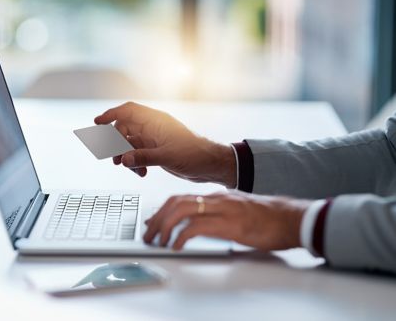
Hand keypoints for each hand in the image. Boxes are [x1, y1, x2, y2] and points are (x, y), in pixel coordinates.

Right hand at [94, 102, 236, 186]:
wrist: (210, 165)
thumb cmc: (195, 155)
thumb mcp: (168, 156)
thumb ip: (144, 157)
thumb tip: (124, 159)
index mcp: (156, 121)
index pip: (128, 111)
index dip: (111, 114)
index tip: (97, 123)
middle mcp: (153, 128)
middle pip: (124, 129)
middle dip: (116, 144)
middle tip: (114, 159)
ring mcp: (154, 139)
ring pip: (129, 143)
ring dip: (125, 156)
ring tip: (129, 168)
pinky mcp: (156, 151)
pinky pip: (137, 154)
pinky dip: (135, 163)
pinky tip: (141, 173)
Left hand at [143, 191, 309, 250]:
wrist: (292, 218)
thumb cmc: (269, 218)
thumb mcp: (239, 212)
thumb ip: (220, 215)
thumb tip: (202, 227)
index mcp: (217, 196)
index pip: (181, 198)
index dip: (162, 210)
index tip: (153, 222)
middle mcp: (216, 199)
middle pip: (175, 202)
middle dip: (157, 218)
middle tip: (149, 235)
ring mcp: (221, 209)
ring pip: (180, 210)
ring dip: (163, 226)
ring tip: (157, 242)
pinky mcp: (228, 223)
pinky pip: (194, 227)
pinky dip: (180, 236)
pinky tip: (176, 246)